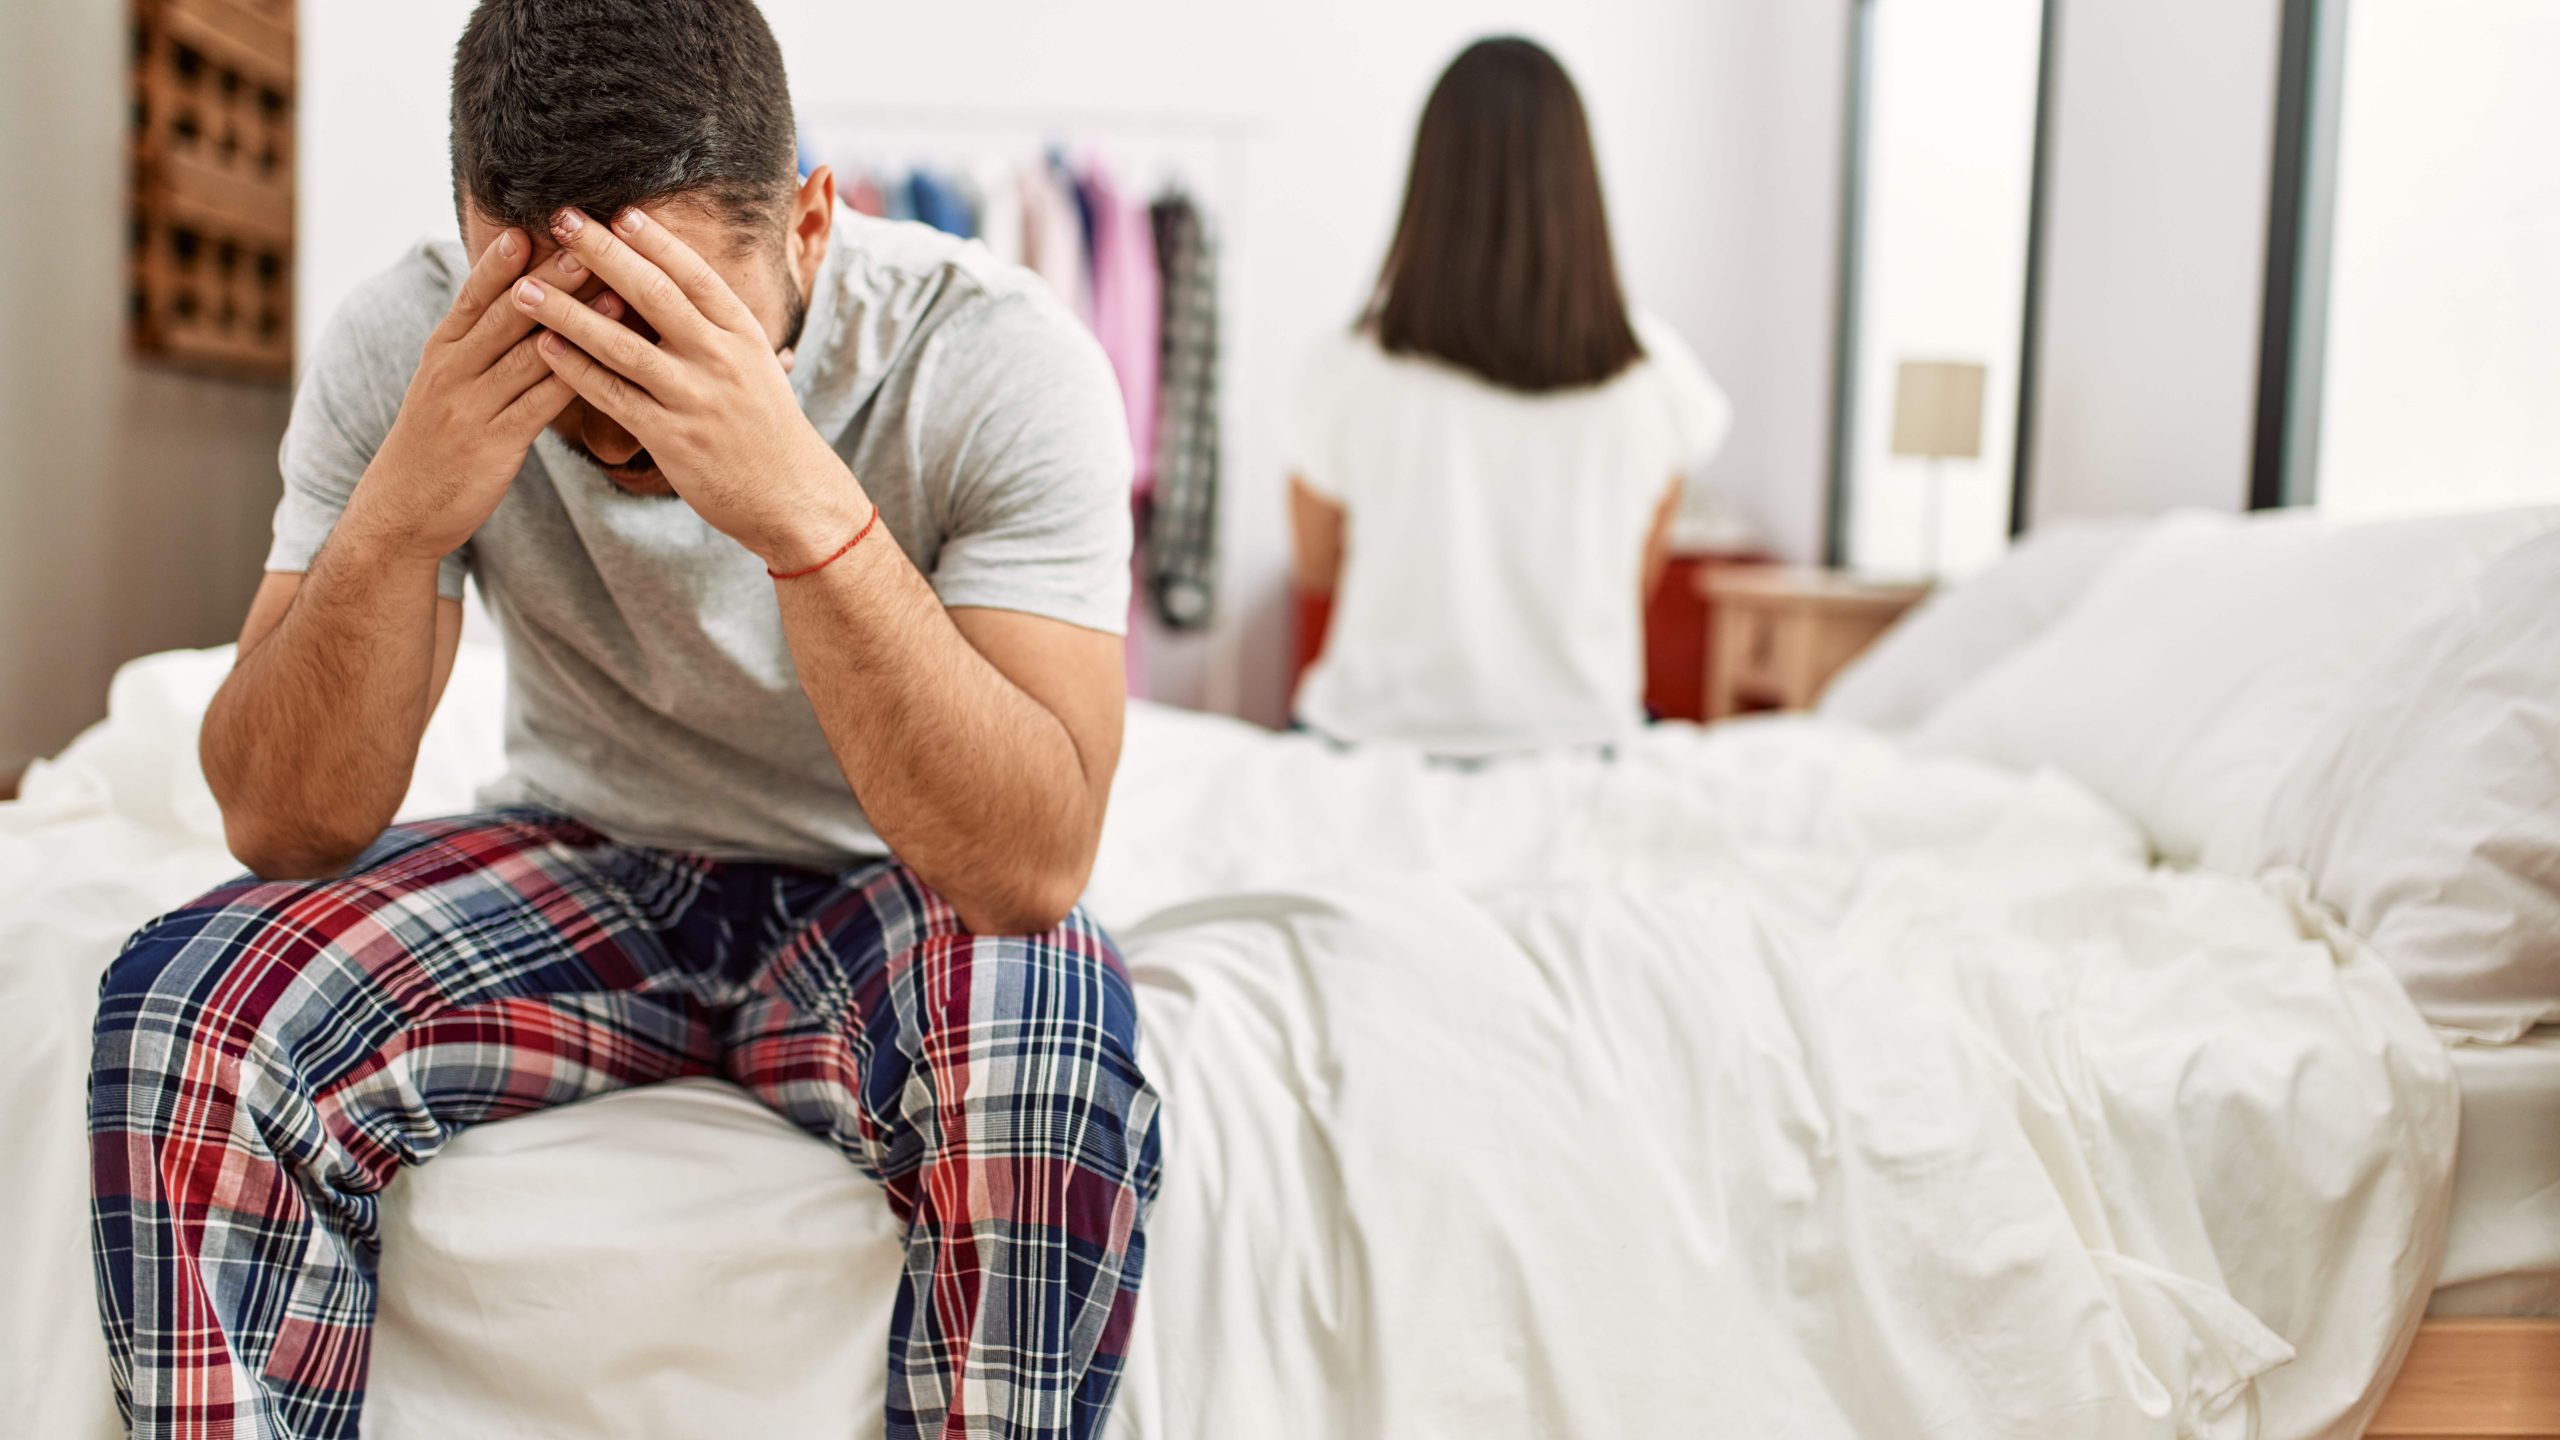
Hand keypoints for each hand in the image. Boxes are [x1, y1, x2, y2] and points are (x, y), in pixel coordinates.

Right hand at [355, 230, 581, 561]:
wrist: (404, 507)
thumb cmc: (436, 439)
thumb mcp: (445, 382)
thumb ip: (478, 343)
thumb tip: (519, 299)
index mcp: (442, 351)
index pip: (474, 296)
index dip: (501, 262)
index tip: (531, 225)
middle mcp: (453, 371)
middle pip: (508, 315)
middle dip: (550, 277)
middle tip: (588, 242)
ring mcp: (472, 407)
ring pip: (530, 355)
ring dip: (576, 321)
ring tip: (614, 291)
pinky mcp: (495, 443)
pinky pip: (541, 405)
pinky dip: (575, 379)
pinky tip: (609, 363)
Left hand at [510, 206, 864, 570]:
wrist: (791, 496)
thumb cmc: (767, 427)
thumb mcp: (758, 364)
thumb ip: (720, 327)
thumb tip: (686, 284)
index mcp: (742, 333)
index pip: (693, 273)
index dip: (653, 240)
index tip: (616, 211)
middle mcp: (720, 358)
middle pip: (652, 294)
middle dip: (602, 253)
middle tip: (560, 220)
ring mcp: (694, 398)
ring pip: (621, 344)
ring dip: (567, 312)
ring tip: (524, 289)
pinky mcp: (671, 438)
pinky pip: (613, 396)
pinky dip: (575, 370)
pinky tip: (543, 348)